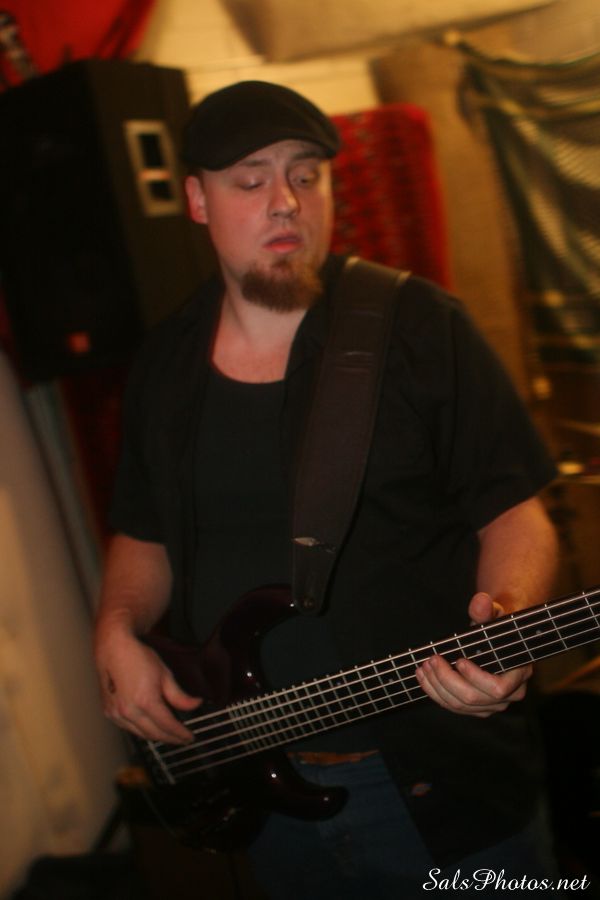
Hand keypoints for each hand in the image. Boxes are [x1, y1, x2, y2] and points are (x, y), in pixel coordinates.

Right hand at [95, 626, 199, 743]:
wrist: (114, 647)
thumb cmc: (138, 657)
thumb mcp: (165, 674)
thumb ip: (180, 696)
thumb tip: (195, 705)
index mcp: (145, 702)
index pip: (168, 726)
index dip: (180, 734)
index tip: (190, 737)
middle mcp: (129, 711)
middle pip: (154, 734)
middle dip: (170, 739)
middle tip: (182, 740)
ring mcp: (116, 713)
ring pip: (140, 734)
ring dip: (156, 737)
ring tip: (168, 736)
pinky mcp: (109, 712)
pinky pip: (128, 728)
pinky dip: (141, 730)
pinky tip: (149, 727)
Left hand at [415, 592, 531, 716]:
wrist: (494, 638)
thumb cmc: (495, 626)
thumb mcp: (492, 615)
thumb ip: (486, 610)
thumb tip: (481, 600)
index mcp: (518, 674)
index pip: (498, 688)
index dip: (476, 678)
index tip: (459, 660)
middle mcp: (509, 695)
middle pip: (474, 698)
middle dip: (447, 679)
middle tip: (432, 660)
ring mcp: (492, 705)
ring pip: (460, 705)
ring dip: (437, 686)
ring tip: (424, 666)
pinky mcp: (476, 708)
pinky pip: (453, 707)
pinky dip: (434, 692)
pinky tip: (423, 677)